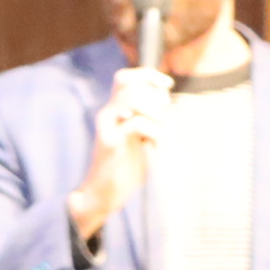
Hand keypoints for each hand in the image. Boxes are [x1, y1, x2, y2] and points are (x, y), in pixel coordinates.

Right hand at [69, 66, 171, 245]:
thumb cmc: (123, 167)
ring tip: (161, 132)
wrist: (102, 194)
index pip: (126, 77)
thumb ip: (146, 118)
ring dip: (156, 113)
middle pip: (127, 81)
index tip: (167, 85)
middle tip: (162, 117)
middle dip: (154, 94)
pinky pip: (137, 124)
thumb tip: (163, 99)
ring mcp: (107, 128)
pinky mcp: (110, 143)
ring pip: (132, 99)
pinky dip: (155, 132)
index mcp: (114, 111)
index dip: (149, 75)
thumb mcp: (138, 137)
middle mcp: (108, 114)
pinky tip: (156, 146)